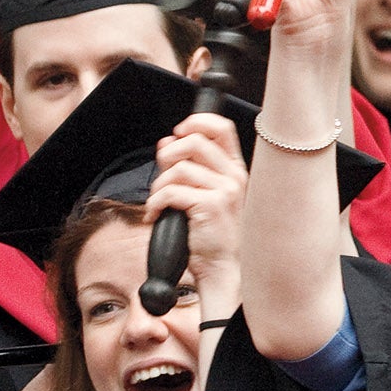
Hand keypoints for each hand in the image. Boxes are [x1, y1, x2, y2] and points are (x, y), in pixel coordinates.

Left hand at [147, 112, 249, 286]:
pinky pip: (170, 191)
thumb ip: (188, 167)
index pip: (220, 128)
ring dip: (158, 186)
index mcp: (235, 170)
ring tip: (159, 204)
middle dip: (167, 156)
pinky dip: (155, 203)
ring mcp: (225, 190)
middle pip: (194, 141)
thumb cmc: (212, 234)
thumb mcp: (204, 195)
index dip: (195, 123)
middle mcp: (235, 176)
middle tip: (163, 175)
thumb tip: (166, 142)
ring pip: (178, 168)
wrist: (223, 267)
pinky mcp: (211, 206)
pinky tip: (157, 215)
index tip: (177, 134)